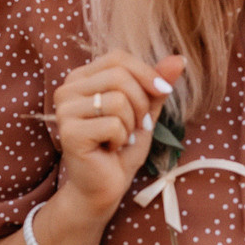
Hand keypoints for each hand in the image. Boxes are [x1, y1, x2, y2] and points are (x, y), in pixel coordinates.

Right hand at [51, 52, 187, 213]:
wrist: (105, 186)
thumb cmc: (122, 147)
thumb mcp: (145, 110)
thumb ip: (156, 84)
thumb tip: (180, 59)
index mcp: (81, 78)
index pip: (118, 58)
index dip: (146, 73)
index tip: (162, 93)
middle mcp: (66, 90)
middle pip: (119, 75)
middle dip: (141, 102)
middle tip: (137, 126)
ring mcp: (64, 111)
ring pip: (117, 99)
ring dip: (130, 124)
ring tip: (120, 138)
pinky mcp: (69, 133)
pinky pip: (113, 124)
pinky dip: (121, 139)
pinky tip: (110, 149)